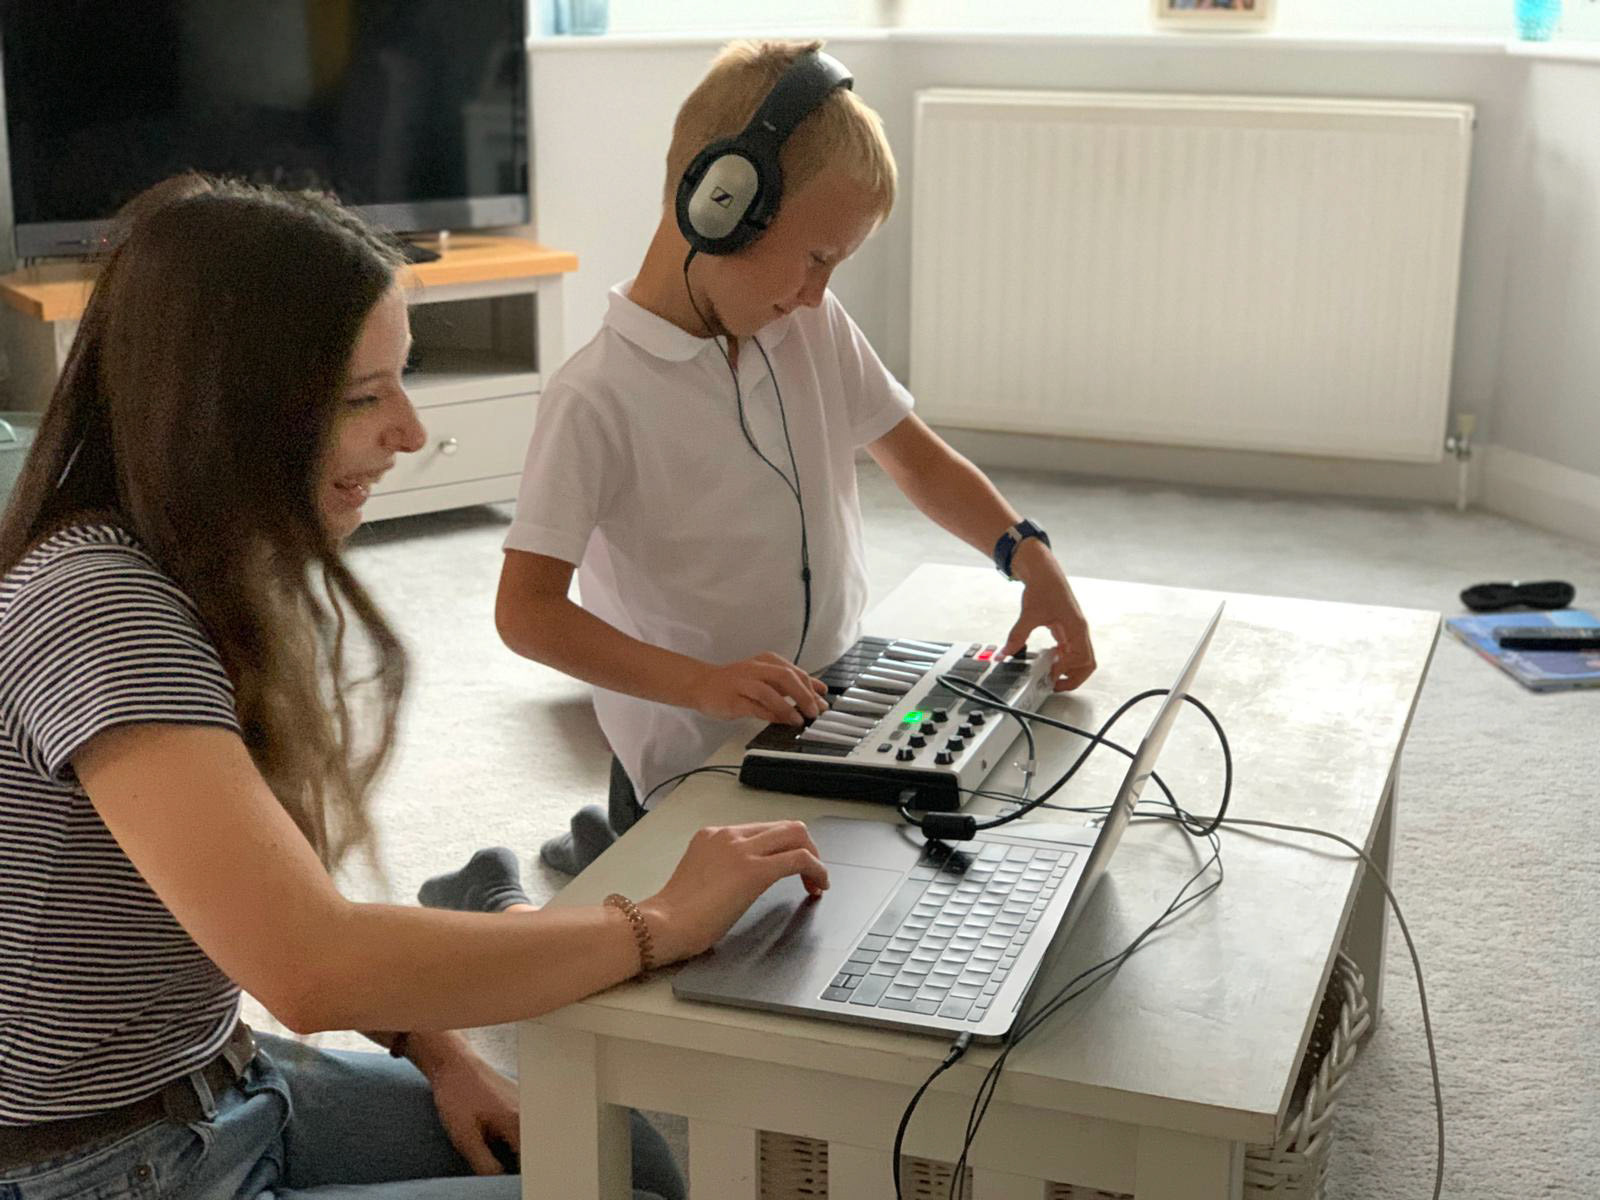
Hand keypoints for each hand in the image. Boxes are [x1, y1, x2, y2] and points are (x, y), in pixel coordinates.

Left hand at [410, 1033, 520, 1175]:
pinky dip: (521, 1141)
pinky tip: (506, 1147)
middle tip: (504, 1173)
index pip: (532, 1162)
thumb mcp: (465, 1138)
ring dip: (524, 1153)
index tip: (515, 1185)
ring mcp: (528, 1104)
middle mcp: (529, 1112)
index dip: (524, 1179)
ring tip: (506, 1163)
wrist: (454, 1063)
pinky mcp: (522, 1101)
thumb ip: (486, 1165)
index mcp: (518, 1123)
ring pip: (533, 1139)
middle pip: (536, 1150)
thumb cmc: (457, 1096)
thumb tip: (500, 1184)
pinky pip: (528, 1128)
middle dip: (526, 1167)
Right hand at [640, 821, 829, 962]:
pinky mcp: (754, 871)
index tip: (791, 867)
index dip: (784, 847)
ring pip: (796, 835)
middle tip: (811, 873)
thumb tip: (744, 882)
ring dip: (814, 857)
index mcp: (713, 835)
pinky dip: (816, 870)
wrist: (664, 923)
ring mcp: (741, 849)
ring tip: (817, 882)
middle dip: (806, 846)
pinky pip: (799, 859)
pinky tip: (819, 886)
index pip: (763, 829)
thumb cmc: (676, 914)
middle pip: (784, 826)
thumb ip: (723, 869)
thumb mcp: (701, 877)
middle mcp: (728, 835)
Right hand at [686, 652, 828, 723]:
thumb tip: (817, 694)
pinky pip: (754, 706)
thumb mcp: (765, 678)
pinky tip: (781, 721)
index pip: (796, 672)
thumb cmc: (736, 683)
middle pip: (786, 677)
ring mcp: (743, 683)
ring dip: (788, 707)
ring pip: (770, 691)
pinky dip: (770, 714)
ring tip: (800, 719)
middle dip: (804, 695)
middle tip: (815, 712)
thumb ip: (789, 685)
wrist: (702, 684)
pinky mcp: (733, 699)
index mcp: (767, 661)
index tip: (823, 701)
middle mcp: (756, 668)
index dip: (812, 688)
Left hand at [1002, 539, 1096, 690]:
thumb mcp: (1029, 614)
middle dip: (1074, 678)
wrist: (1045, 572)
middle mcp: (1080, 631)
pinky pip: (1071, 651)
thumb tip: (1005, 653)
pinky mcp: (1068, 630)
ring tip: (1051, 677)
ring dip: (1069, 671)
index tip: (1048, 675)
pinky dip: (1063, 660)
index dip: (1065, 669)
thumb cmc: (1044, 587)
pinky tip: (1049, 662)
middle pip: (1087, 663)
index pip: (1080, 658)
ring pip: (1081, 659)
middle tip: (1054, 685)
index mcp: (1076, 627)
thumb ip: (1017, 635)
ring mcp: (1075, 631)